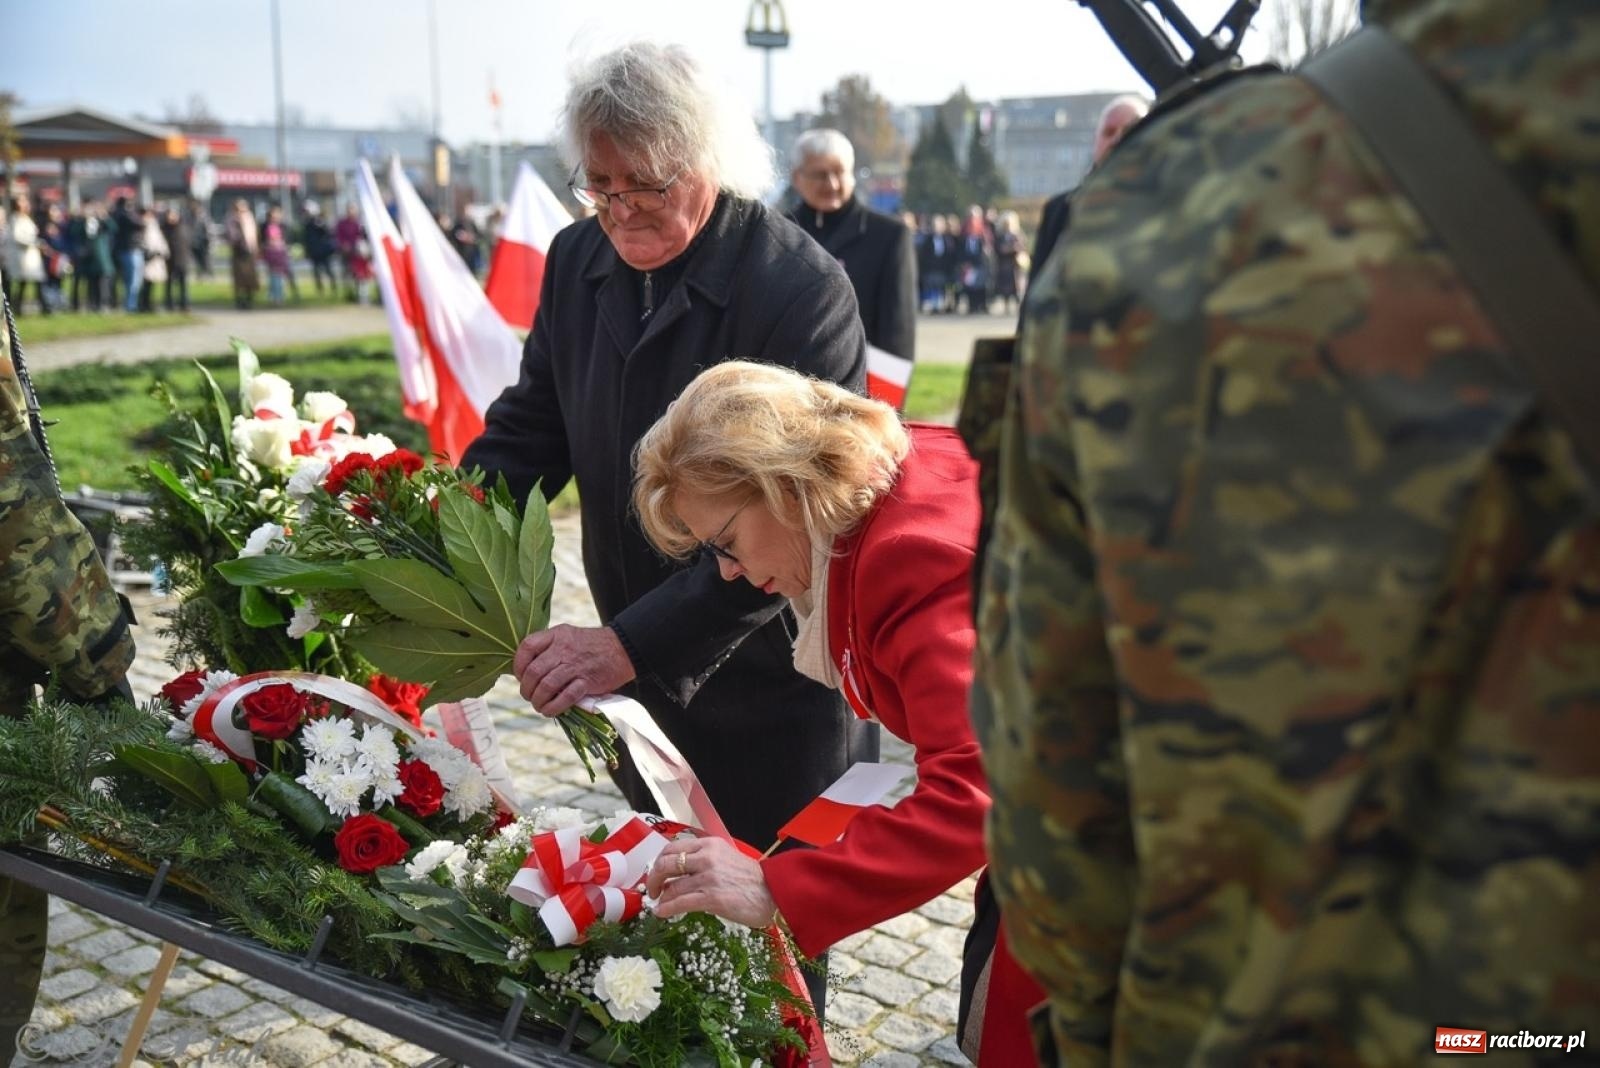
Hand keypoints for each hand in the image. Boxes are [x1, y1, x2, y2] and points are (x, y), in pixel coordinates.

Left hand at [513, 624, 635, 715]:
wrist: (623, 648)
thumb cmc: (592, 645)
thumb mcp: (568, 636)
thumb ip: (549, 648)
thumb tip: (528, 670)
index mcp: (556, 635)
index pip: (527, 647)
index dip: (518, 664)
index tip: (520, 676)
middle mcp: (563, 649)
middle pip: (534, 671)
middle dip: (526, 688)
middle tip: (529, 696)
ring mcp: (575, 666)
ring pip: (546, 686)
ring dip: (538, 700)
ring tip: (539, 705)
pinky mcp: (587, 681)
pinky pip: (565, 697)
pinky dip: (554, 707)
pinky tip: (550, 711)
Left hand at [646, 837, 776, 928]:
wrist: (773, 893)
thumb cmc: (751, 878)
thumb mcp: (725, 858)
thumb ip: (703, 859)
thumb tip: (678, 871)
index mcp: (709, 845)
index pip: (672, 848)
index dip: (659, 861)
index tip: (656, 872)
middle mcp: (706, 857)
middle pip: (666, 864)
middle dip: (653, 878)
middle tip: (652, 890)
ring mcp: (708, 877)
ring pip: (671, 886)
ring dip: (661, 897)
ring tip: (659, 904)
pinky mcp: (712, 898)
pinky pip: (680, 903)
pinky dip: (666, 909)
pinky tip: (662, 913)